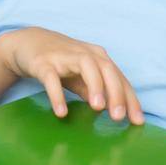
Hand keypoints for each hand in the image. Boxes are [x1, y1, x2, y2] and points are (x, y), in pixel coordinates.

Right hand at [0, 28, 143, 124]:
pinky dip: (57, 94)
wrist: (28, 43)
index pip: (119, 78)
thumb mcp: (82, 76)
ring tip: (98, 108)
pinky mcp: (43, 62)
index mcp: (98, 57)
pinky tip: (61, 112)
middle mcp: (85, 53)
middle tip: (119, 117)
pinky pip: (51, 78)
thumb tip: (113, 110)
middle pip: (107, 69)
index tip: (137, 121)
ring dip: (95, 85)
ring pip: (86, 66)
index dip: (130, 99)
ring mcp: (64, 56)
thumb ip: (96, 90)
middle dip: (116, 93)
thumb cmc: (61, 61)